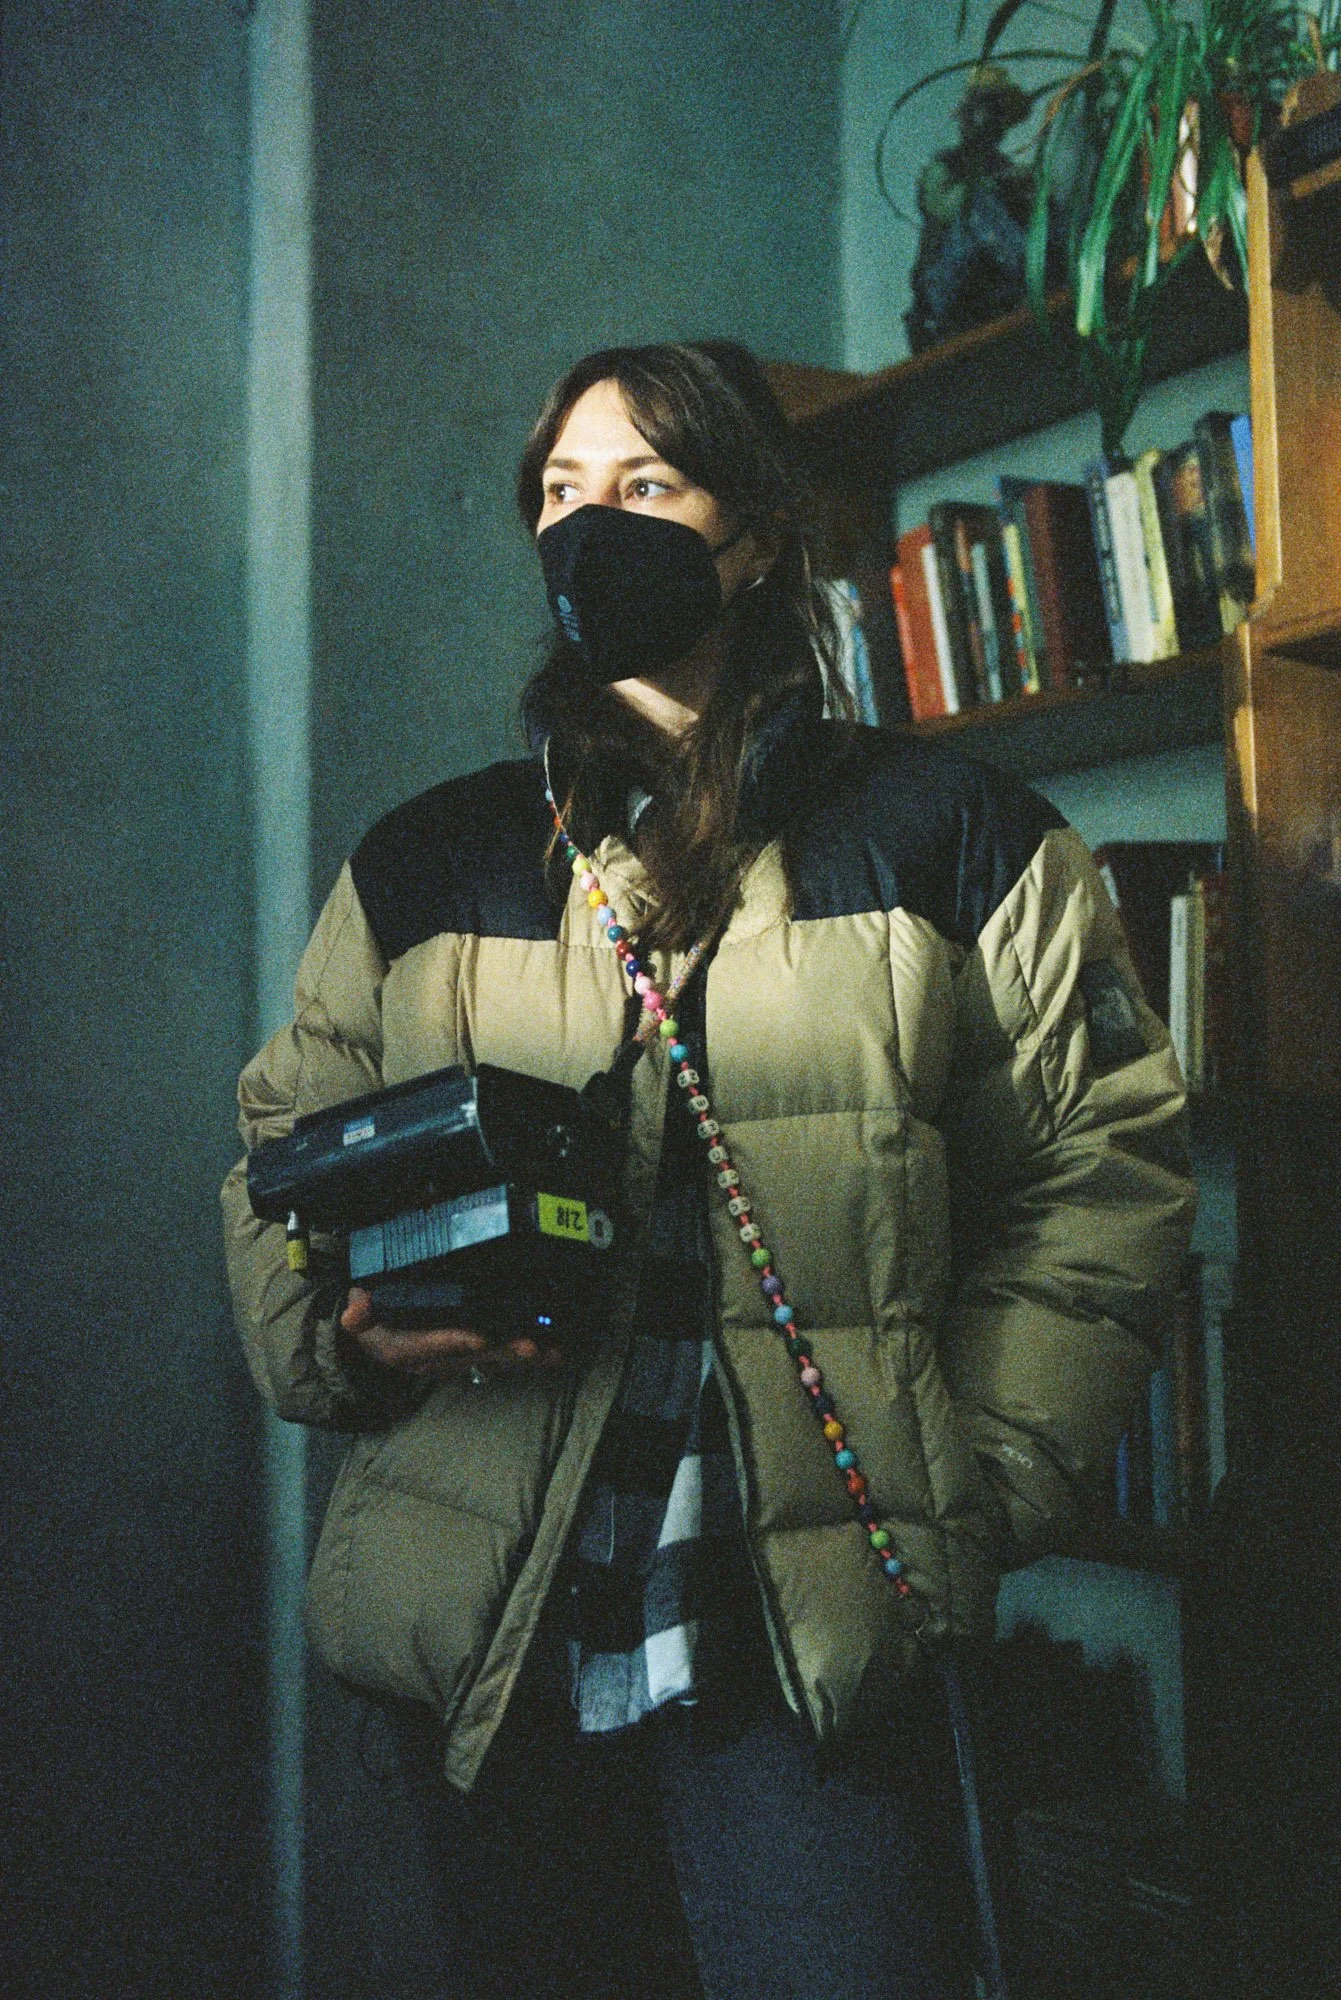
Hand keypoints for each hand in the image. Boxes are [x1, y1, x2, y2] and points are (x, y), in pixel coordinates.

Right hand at [340, 1286, 565, 1379]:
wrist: (380, 1336)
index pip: (431, 1346)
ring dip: (523, 1356)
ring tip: (552, 1352)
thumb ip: (357, 1314)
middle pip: (473, 1357)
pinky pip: (503, 1356)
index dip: (454, 1343)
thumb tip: (354, 1314)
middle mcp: (436, 1361)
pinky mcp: (474, 1355)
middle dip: (503, 1352)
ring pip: (494, 1359)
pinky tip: (556, 1351)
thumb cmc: (374, 1320)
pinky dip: (529, 1354)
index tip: (478, 1339)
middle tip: (530, 1347)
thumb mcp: (359, 1316)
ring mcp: (457, 1360)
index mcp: (406, 1351)